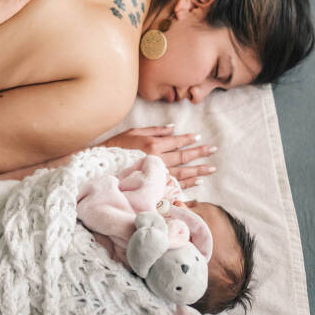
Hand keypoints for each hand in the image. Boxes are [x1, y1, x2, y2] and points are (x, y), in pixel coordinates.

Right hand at [99, 126, 216, 186]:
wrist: (101, 168)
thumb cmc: (116, 148)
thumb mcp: (133, 132)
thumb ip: (155, 130)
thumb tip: (173, 128)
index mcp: (152, 145)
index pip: (175, 142)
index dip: (188, 140)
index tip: (199, 138)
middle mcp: (157, 160)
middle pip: (183, 157)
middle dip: (199, 153)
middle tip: (213, 150)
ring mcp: (156, 175)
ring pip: (182, 173)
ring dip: (198, 170)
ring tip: (211, 169)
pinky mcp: (154, 186)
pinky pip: (175, 185)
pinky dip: (187, 183)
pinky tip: (197, 181)